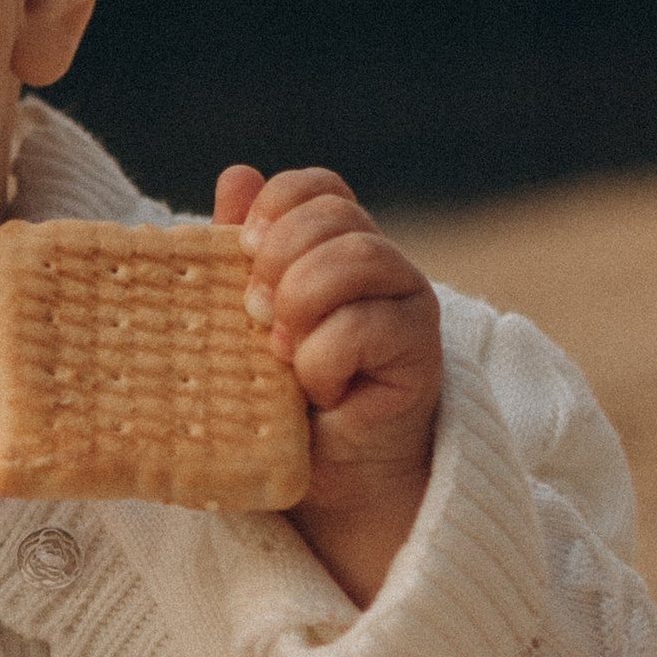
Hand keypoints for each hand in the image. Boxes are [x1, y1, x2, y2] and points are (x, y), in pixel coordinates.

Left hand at [214, 163, 441, 607]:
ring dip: (302, 303)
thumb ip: (245, 252)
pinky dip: (322, 359)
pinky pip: (362, 328)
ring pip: (358, 259)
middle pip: (337, 216)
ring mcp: (407, 307)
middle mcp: (381, 267)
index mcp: (337, 248)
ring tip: (280, 351)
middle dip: (281, 258)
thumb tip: (236, 176)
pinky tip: (318, 390)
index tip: (241, 251)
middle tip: (256, 314)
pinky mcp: (419, 354)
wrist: (325, 479)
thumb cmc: (281, 400)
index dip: (276, 208)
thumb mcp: (248, 322)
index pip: (318, 189)